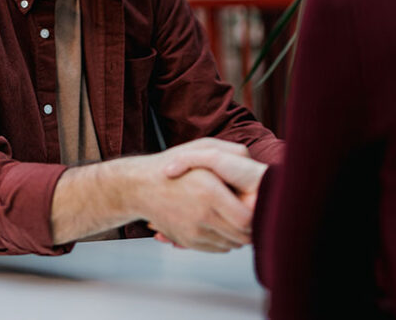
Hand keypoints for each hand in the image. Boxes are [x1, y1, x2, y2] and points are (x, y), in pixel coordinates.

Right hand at [135, 139, 254, 252]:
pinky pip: (217, 248)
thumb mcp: (203, 148)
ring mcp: (193, 231)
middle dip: (251, 228)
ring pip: (231, 244)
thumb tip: (254, 177)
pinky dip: (224, 240)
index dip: (255, 216)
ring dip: (238, 235)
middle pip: (242, 236)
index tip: (255, 206)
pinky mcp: (188, 241)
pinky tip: (221, 224)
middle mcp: (201, 214)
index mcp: (209, 191)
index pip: (246, 219)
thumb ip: (234, 155)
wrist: (139, 186)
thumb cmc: (172, 163)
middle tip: (251, 215)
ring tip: (235, 218)